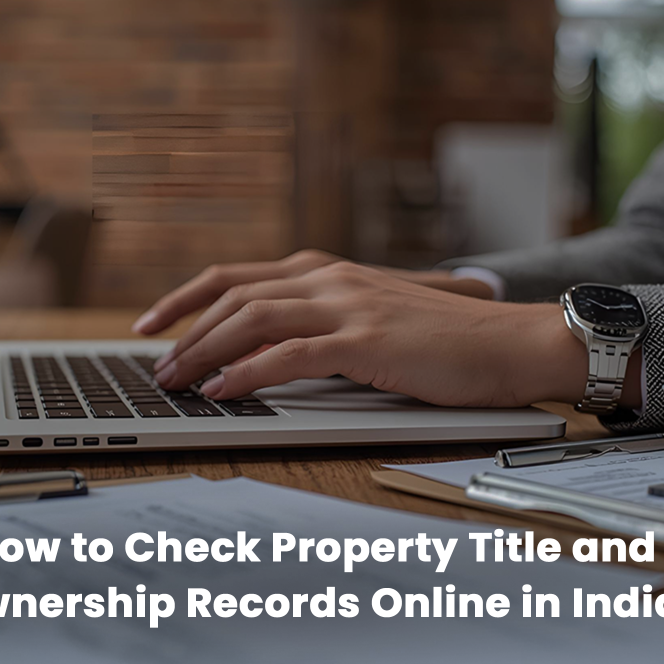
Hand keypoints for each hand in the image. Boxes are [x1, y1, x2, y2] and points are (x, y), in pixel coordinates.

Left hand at [151, 261, 605, 407]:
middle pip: (234, 295)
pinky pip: (290, 354)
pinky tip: (222, 391)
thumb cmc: (448, 341)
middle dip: (183, 330)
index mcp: (328, 271)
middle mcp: (331, 278)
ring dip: (204, 351)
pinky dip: (247, 373)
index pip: (237, 277)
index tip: (152, 324)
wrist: (511, 341)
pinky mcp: (366, 340)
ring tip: (174, 381)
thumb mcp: (374, 322)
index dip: (187, 298)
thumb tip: (267, 354)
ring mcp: (348, 305)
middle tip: (154, 365)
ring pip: (252, 318)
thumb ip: (324, 327)